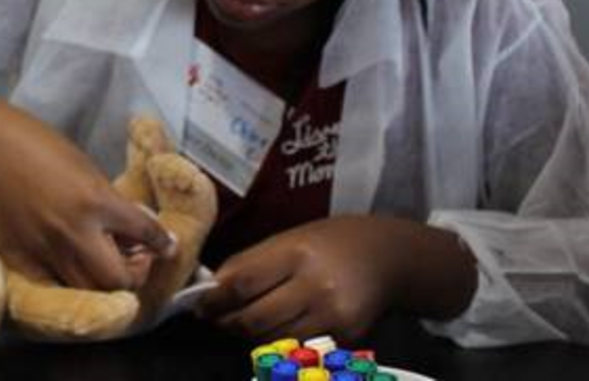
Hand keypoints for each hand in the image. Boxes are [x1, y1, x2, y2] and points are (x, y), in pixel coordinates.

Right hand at [0, 78, 174, 291]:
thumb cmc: (38, 143)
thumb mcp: (86, 166)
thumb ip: (108, 200)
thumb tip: (129, 225)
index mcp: (96, 201)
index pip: (143, 232)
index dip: (162, 243)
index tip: (168, 247)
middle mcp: (75, 231)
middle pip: (117, 280)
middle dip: (133, 275)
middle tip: (136, 258)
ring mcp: (47, 247)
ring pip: (87, 288)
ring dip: (104, 281)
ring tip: (107, 259)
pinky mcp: (26, 254)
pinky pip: (59, 279)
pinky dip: (76, 276)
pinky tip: (78, 257)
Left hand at [198, 215, 476, 343]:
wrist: (386, 256)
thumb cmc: (327, 242)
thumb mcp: (287, 239)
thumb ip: (250, 262)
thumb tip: (211, 288)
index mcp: (295, 254)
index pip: (242, 283)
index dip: (215, 299)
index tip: (201, 303)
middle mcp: (315, 286)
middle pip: (254, 319)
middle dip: (228, 322)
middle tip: (218, 318)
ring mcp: (332, 316)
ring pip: (273, 341)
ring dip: (250, 336)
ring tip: (245, 322)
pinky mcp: (345, 338)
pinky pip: (298, 349)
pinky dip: (279, 343)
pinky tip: (276, 329)